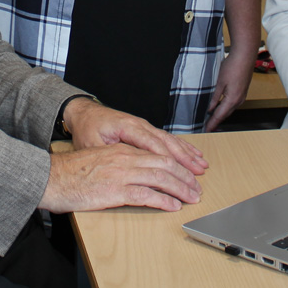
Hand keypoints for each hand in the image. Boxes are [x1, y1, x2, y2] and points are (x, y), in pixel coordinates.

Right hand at [39, 143, 202, 213]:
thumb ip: (118, 163)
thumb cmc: (72, 172)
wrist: (51, 177)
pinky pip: (145, 195)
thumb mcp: (99, 160)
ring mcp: (120, 174)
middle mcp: (124, 159)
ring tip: (191, 198)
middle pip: (164, 164)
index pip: (157, 154)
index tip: (188, 173)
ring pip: (159, 178)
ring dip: (180, 189)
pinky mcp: (114, 191)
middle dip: (184, 177)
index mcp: (122, 151)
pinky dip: (162, 200)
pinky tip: (173, 206)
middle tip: (196, 188)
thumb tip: (136, 174)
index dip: (177, 164)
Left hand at [62, 98, 207, 174]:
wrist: (85, 113)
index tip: (180, 172)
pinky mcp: (146, 130)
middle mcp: (140, 124)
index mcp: (127, 126)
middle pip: (166, 142)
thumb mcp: (90, 143)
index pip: (151, 144)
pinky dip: (182, 147)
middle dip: (184, 159)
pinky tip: (193, 155)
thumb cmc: (87, 128)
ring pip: (170, 140)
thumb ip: (107, 156)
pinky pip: (167, 138)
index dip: (167, 159)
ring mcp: (145, 126)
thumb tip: (119, 170)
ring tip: (202, 166)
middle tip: (198, 174)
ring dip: (187, 154)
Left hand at [204, 51, 255, 131]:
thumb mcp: (219, 82)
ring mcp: (242, 96)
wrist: (245, 56)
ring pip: (229, 109)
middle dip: (216, 121)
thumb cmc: (233, 67)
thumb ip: (214, 97)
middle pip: (225, 114)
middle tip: (207, 126)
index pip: (219, 115)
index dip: (212, 124)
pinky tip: (220, 105)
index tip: (206, 130)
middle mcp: (239, 100)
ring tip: (212, 118)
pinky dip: (226, 107)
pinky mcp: (242, 91)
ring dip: (221, 114)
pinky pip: (233, 103)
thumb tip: (210, 109)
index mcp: (232, 99)